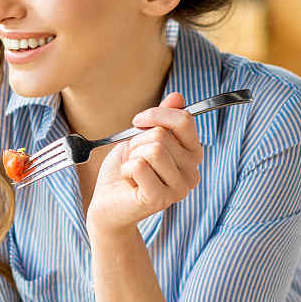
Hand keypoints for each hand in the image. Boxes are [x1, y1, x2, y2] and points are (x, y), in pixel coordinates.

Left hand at [86, 92, 203, 234]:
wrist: (107, 205)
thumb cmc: (125, 172)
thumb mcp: (142, 139)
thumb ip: (162, 120)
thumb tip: (177, 97)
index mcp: (192, 155)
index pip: (185, 121)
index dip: (157, 114)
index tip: (137, 122)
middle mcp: (192, 173)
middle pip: (162, 135)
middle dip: (137, 143)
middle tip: (134, 159)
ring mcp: (178, 189)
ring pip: (153, 150)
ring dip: (132, 157)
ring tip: (132, 171)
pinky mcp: (160, 199)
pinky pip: (140, 166)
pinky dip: (126, 170)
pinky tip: (129, 182)